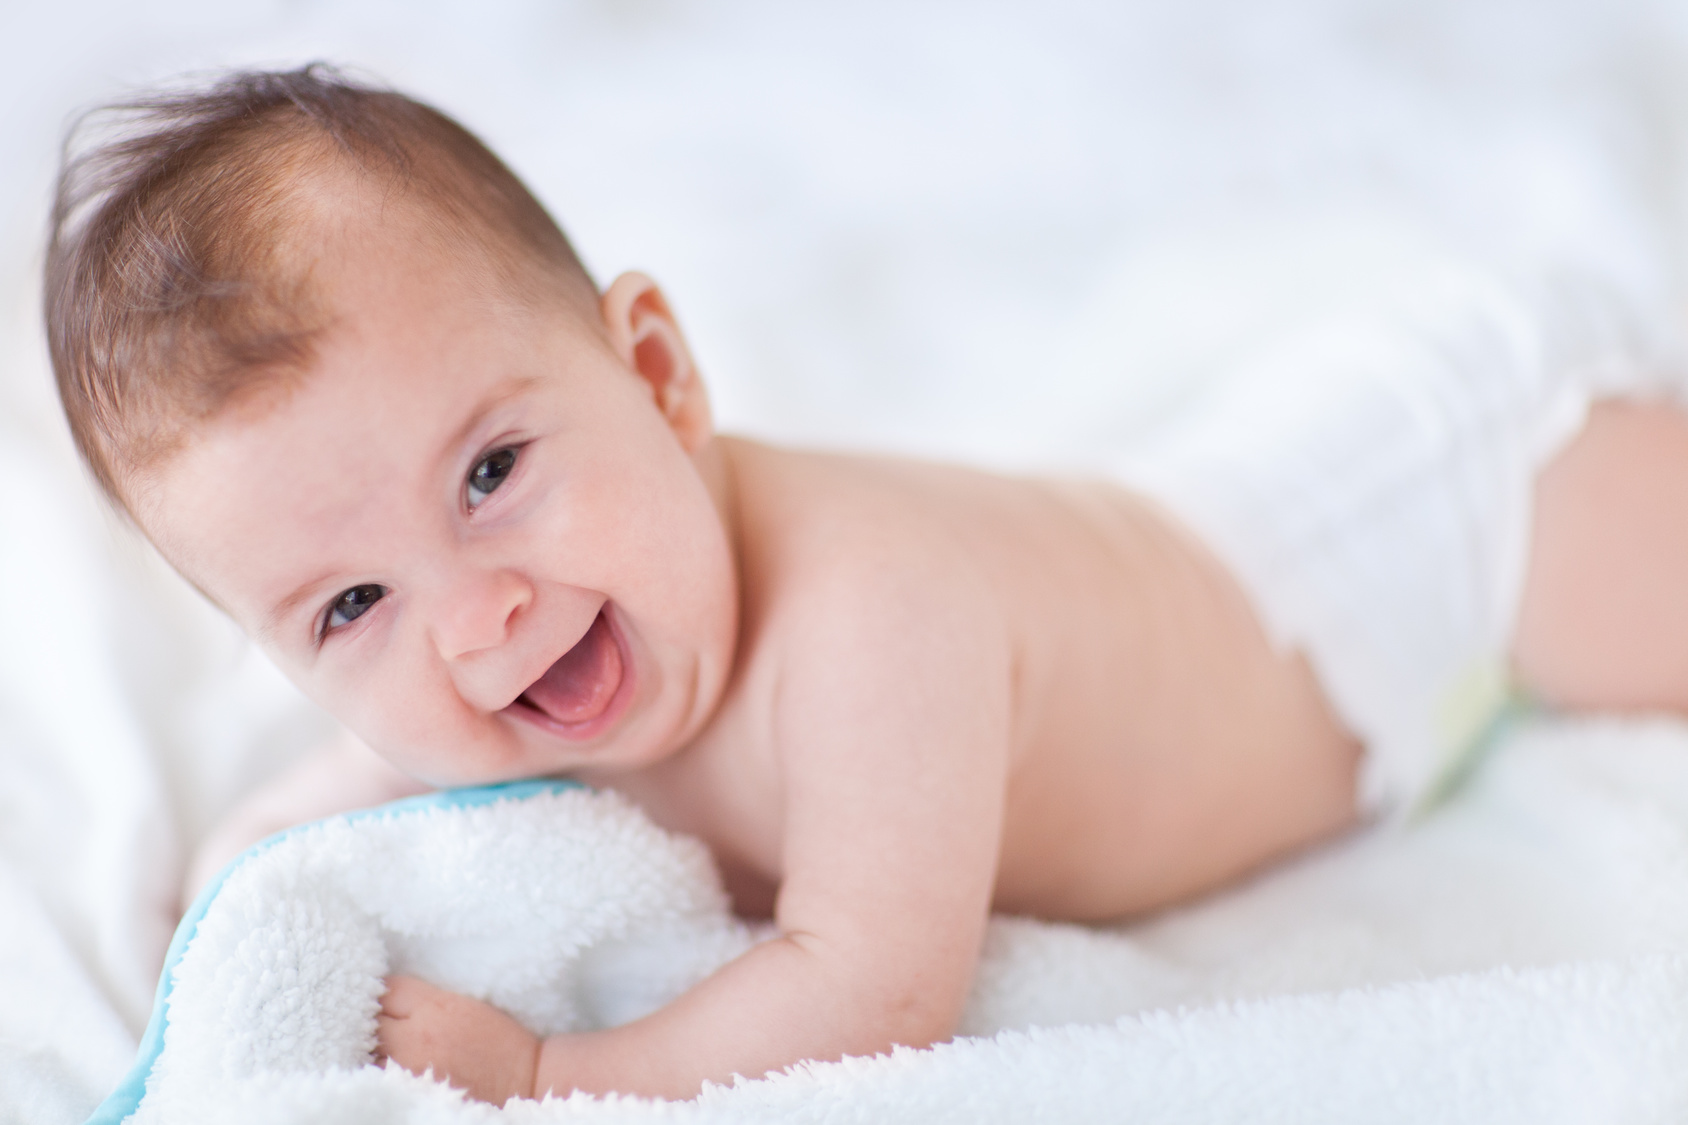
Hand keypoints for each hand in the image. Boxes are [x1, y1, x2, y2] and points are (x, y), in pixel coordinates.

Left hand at [376, 975, 539, 1104]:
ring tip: (391, 1048)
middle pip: (370, 1019)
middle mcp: (413, 1036)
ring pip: (367, 1050)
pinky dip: (378, 1070)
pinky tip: (391, 1068)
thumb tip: (385, 998)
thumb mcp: (463, 1005)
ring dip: (373, 1047)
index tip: (393, 1000)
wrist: (523, 1082)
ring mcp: (405, 1068)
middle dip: (375, 1018)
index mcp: (434, 1006)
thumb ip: (423, 999)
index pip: (387, 989)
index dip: (388, 993)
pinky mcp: (406, 1091)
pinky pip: (376, 1075)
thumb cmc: (499, 1043)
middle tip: (389, 1024)